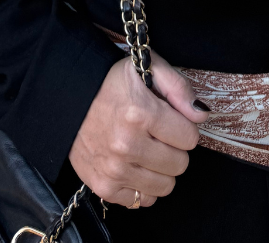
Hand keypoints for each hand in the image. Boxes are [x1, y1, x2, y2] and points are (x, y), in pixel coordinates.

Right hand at [68, 51, 209, 208]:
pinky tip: (134, 165)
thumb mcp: (146, 67)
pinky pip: (142, 201)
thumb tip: (201, 115)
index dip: (184, 126)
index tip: (170, 119)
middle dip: (174, 148)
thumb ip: (178, 87)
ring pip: (165, 186)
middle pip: (180, 164)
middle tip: (157, 134)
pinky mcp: (103, 186)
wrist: (67, 98)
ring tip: (147, 149)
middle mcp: (127, 144)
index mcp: (141, 113)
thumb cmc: (110, 82)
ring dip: (161, 169)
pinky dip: (143, 186)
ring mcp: (115, 169)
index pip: (190, 137)